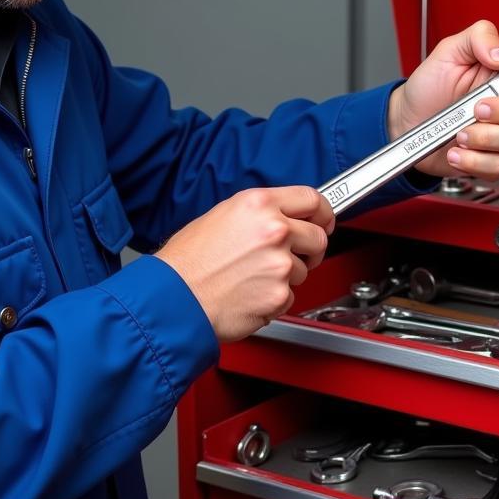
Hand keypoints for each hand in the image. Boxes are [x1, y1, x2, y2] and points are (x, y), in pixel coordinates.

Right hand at [156, 186, 333, 341]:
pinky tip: (248, 294)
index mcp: (258, 204)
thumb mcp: (221, 216)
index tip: (324, 221)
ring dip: (285, 277)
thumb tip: (283, 218)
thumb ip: (259, 214)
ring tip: (251, 278)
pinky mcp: (279, 294)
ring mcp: (279, 264)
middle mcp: (274, 230)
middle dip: (309, 249)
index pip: (312, 199)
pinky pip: (289, 297)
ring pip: (303, 270)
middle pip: (318, 237)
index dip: (323, 212)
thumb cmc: (188, 262)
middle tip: (292, 257)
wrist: (174, 299)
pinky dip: (273, 300)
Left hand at [387, 19, 498, 178]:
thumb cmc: (429, 87)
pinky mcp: (489, 161)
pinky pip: (498, 167)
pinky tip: (455, 152)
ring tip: (459, 133)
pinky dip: (474, 162)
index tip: (488, 95)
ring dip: (484, 140)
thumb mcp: (448, 51)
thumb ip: (477, 38)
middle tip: (474, 111)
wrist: (405, 120)